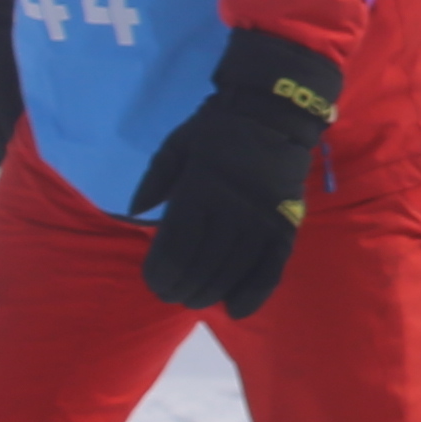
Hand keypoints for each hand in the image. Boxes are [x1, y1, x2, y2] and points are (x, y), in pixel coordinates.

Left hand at [133, 32, 340, 316]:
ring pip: (232, 269)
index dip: (161, 272)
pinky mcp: (286, 223)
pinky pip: (272, 266)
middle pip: (202, 263)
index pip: (176, 245)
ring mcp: (262, 218)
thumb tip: (135, 213)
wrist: (275, 111)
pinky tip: (236, 310)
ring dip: (210, 292)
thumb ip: (154, 179)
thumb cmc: (218, 127)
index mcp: (200, 187)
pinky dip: (255, 292)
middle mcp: (232, 207)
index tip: (153, 281)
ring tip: (195, 300)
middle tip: (170, 295)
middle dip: (181, 287)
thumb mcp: (176, 143)